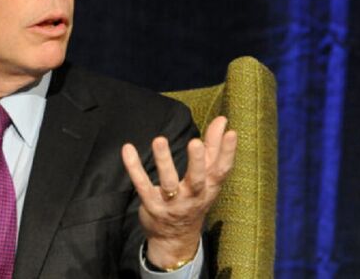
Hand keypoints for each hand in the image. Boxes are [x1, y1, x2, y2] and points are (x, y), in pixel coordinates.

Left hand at [121, 116, 236, 267]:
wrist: (176, 238)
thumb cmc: (194, 198)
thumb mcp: (207, 176)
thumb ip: (214, 147)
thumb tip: (222, 120)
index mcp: (209, 187)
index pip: (221, 170)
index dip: (228, 152)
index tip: (231, 132)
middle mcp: (193, 196)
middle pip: (197, 179)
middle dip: (196, 161)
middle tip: (195, 142)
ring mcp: (172, 203)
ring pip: (168, 183)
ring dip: (164, 161)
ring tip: (159, 140)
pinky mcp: (152, 205)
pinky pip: (143, 185)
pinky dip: (134, 168)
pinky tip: (128, 149)